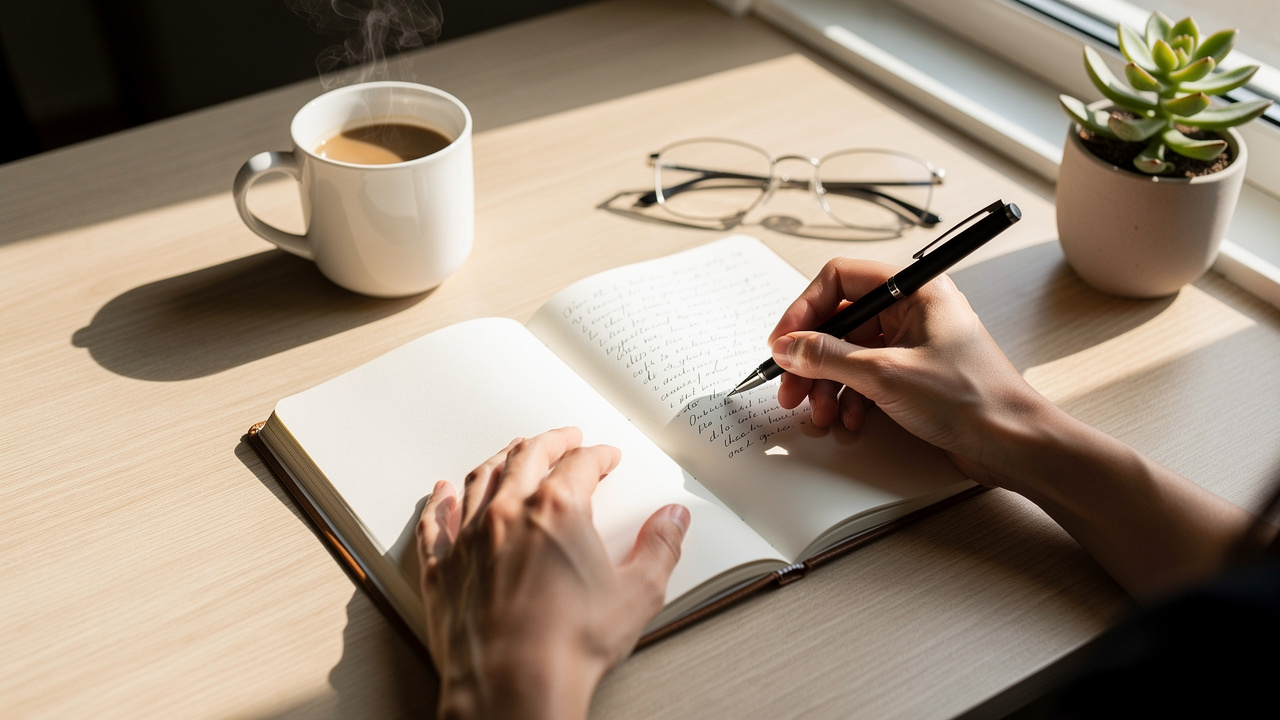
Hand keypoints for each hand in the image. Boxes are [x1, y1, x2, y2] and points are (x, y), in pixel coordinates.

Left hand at [417, 427, 690, 719]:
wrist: (514, 688)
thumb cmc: (568, 647)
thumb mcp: (638, 594)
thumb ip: (660, 548)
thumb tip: (672, 520)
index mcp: (558, 510)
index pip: (581, 464)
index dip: (598, 456)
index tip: (605, 456)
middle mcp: (509, 514)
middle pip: (527, 457)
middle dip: (550, 442)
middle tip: (563, 439)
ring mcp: (470, 539)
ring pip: (480, 479)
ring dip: (499, 459)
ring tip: (510, 453)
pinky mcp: (444, 570)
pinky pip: (434, 523)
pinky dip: (438, 503)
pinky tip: (440, 493)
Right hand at [767, 258, 1050, 483]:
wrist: (1014, 443)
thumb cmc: (971, 399)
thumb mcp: (886, 375)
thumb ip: (829, 358)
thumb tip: (788, 347)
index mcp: (915, 290)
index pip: (841, 279)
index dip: (805, 309)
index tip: (783, 342)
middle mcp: (913, 310)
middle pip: (840, 321)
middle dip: (812, 358)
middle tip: (790, 388)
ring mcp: (912, 343)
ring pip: (849, 354)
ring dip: (827, 385)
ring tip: (820, 414)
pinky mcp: (913, 374)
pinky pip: (866, 377)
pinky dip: (850, 398)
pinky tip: (849, 421)